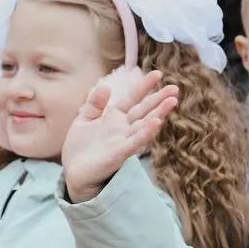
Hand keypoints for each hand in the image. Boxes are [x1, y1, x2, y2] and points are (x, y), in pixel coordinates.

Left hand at [61, 69, 176, 202]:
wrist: (73, 174)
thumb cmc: (79, 149)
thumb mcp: (83, 120)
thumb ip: (94, 104)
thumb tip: (105, 86)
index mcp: (114, 118)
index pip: (132, 99)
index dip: (144, 87)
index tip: (158, 74)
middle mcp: (122, 129)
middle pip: (144, 111)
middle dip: (159, 100)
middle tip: (175, 89)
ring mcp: (122, 141)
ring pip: (144, 125)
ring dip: (158, 114)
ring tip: (172, 102)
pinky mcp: (118, 154)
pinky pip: (134, 142)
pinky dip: (145, 132)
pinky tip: (157, 122)